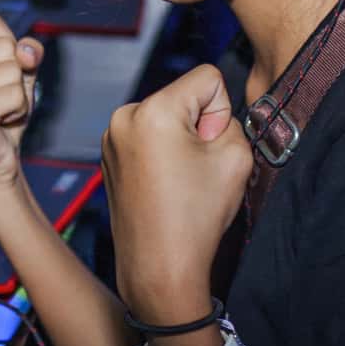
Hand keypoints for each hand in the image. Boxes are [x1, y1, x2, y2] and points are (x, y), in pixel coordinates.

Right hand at [0, 11, 44, 216]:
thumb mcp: (19, 72)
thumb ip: (27, 51)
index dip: (8, 51)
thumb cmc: (2, 113)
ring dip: (17, 96)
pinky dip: (18, 111)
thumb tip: (26, 51)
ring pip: (13, 71)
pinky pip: (15, 95)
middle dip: (15, 76)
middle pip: (5, 47)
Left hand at [101, 64, 252, 324]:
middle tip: (195, 171)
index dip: (221, 112)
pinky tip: (164, 187)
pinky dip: (161, 154)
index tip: (209, 150)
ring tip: (179, 182)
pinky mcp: (108, 156)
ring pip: (166, 118)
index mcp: (154, 110)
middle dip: (197, 126)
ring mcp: (111, 138)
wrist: (158, 268)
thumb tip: (211, 117)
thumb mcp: (236, 158)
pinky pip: (148, 137)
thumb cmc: (196, 217)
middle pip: (184, 97)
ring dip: (180, 141)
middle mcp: (124, 116)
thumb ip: (231, 122)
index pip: (208, 78)